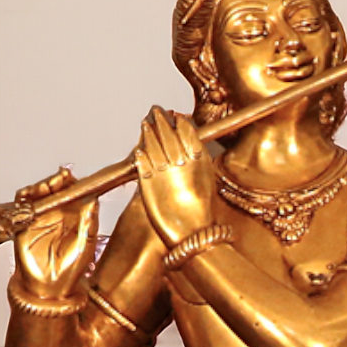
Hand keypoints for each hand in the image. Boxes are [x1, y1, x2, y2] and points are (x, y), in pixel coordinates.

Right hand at [10, 168, 97, 294]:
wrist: (48, 288)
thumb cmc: (69, 270)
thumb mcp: (86, 245)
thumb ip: (89, 222)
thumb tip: (93, 199)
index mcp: (75, 217)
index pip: (75, 192)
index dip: (75, 183)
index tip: (75, 178)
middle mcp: (58, 214)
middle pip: (56, 189)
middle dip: (57, 181)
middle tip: (60, 178)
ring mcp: (40, 217)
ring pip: (39, 194)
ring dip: (41, 186)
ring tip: (46, 186)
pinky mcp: (23, 223)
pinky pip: (21, 206)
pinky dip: (24, 198)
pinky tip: (29, 196)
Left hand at [135, 108, 218, 249]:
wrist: (193, 235)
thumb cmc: (202, 213)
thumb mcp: (207, 181)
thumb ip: (198, 161)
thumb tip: (191, 146)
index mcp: (198, 159)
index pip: (186, 130)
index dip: (179, 121)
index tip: (175, 116)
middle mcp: (180, 161)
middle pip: (168, 133)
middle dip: (161, 120)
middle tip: (156, 111)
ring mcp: (162, 171)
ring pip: (152, 144)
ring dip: (148, 131)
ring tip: (146, 123)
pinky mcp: (147, 184)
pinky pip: (142, 163)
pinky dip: (140, 154)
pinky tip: (139, 150)